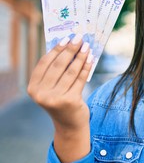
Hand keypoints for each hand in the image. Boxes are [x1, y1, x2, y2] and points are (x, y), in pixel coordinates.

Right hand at [27, 34, 92, 162]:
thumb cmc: (61, 100)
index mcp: (33, 88)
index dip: (56, 49)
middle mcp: (41, 94)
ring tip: (87, 47)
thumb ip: (55, 70)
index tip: (66, 38)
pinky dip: (86, 67)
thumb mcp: (53, 87)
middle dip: (70, 49)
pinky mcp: (70, 101)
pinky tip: (91, 59)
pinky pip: (80, 79)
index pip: (45, 63)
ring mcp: (55, 98)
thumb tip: (68, 45)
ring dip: (80, 57)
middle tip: (79, 38)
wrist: (69, 124)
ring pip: (71, 71)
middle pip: (58, 65)